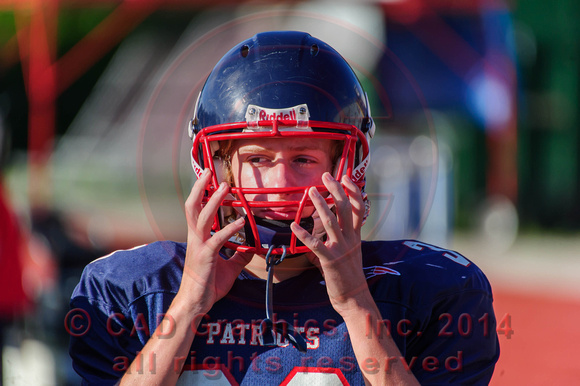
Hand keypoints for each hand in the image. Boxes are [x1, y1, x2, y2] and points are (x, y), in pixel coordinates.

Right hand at [177, 169, 251, 314]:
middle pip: (192, 206)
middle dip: (200, 188)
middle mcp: (195, 238)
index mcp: (198, 238)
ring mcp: (199, 246)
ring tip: (225, 187)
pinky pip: (217, 239)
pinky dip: (229, 228)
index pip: (196, 209)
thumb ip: (239, 256)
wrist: (196, 303)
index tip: (209, 178)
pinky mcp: (205, 257)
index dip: (201, 193)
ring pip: (202, 217)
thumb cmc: (209, 285)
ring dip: (214, 200)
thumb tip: (251, 248)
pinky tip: (241, 221)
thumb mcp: (229, 267)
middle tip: (210, 172)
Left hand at [291, 172, 368, 315]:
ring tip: (311, 191)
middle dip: (336, 189)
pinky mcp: (330, 261)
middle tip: (326, 175)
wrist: (354, 298)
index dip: (353, 191)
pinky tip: (293, 226)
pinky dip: (304, 234)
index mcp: (355, 236)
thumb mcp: (349, 254)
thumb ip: (338, 240)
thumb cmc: (349, 276)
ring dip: (321, 205)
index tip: (345, 176)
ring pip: (331, 221)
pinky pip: (315, 245)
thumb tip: (322, 233)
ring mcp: (341, 249)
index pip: (358, 208)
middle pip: (345, 208)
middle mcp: (350, 239)